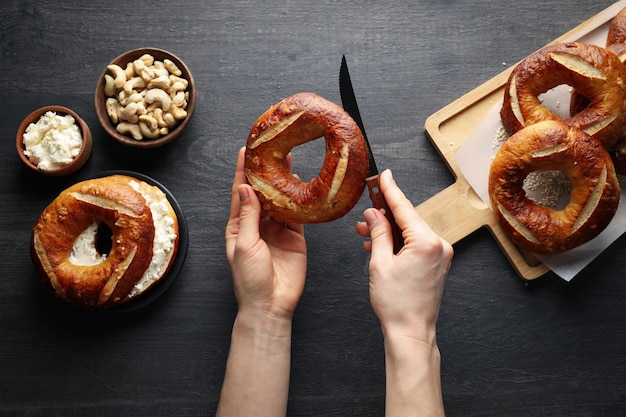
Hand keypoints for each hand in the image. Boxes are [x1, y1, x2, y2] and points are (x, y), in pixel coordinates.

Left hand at [225, 147, 306, 319]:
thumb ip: (248, 216)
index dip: (243, 171)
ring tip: (289, 162)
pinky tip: (302, 186)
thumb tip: (246, 188)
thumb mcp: (245, 244)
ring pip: (280, 200)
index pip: (240, 192)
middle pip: (262, 192)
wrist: (271, 305)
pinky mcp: (294, 237)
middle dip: (266, 172)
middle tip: (271, 151)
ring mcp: (276, 230)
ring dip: (284, 183)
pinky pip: (297, 214)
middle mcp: (257, 225)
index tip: (245, 150)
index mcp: (238, 226)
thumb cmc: (249, 280)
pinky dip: (299, 201)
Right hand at [356, 169, 452, 341]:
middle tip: (365, 212)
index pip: (403, 208)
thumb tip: (374, 214)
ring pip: (410, 232)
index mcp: (426, 242)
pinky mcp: (437, 263)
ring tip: (366, 234)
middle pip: (407, 219)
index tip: (383, 175)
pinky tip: (380, 246)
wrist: (411, 332)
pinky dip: (398, 242)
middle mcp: (439, 245)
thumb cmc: (397, 304)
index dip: (389, 190)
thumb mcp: (380, 263)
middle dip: (384, 216)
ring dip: (389, 231)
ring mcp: (440, 255)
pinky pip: (415, 244)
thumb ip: (378, 233)